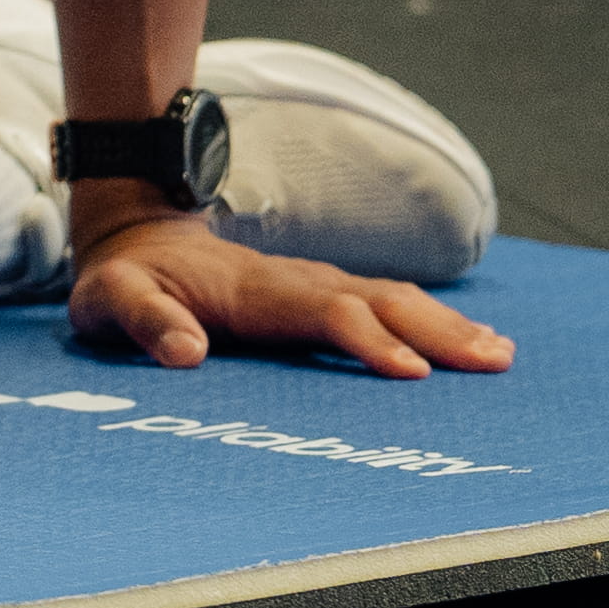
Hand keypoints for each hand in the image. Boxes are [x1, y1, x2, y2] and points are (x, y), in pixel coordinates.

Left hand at [68, 217, 519, 384]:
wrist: (136, 234)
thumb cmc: (123, 280)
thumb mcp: (109, 300)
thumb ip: (145, 321)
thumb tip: (187, 353)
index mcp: (251, 291)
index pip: (323, 311)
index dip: (367, 339)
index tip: (412, 374)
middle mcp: (293, 281)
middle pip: (376, 300)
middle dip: (436, 330)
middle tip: (493, 361)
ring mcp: (309, 283)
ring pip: (388, 297)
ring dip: (443, 324)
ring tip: (499, 354)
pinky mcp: (316, 292)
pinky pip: (380, 303)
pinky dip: (426, 319)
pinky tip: (462, 340)